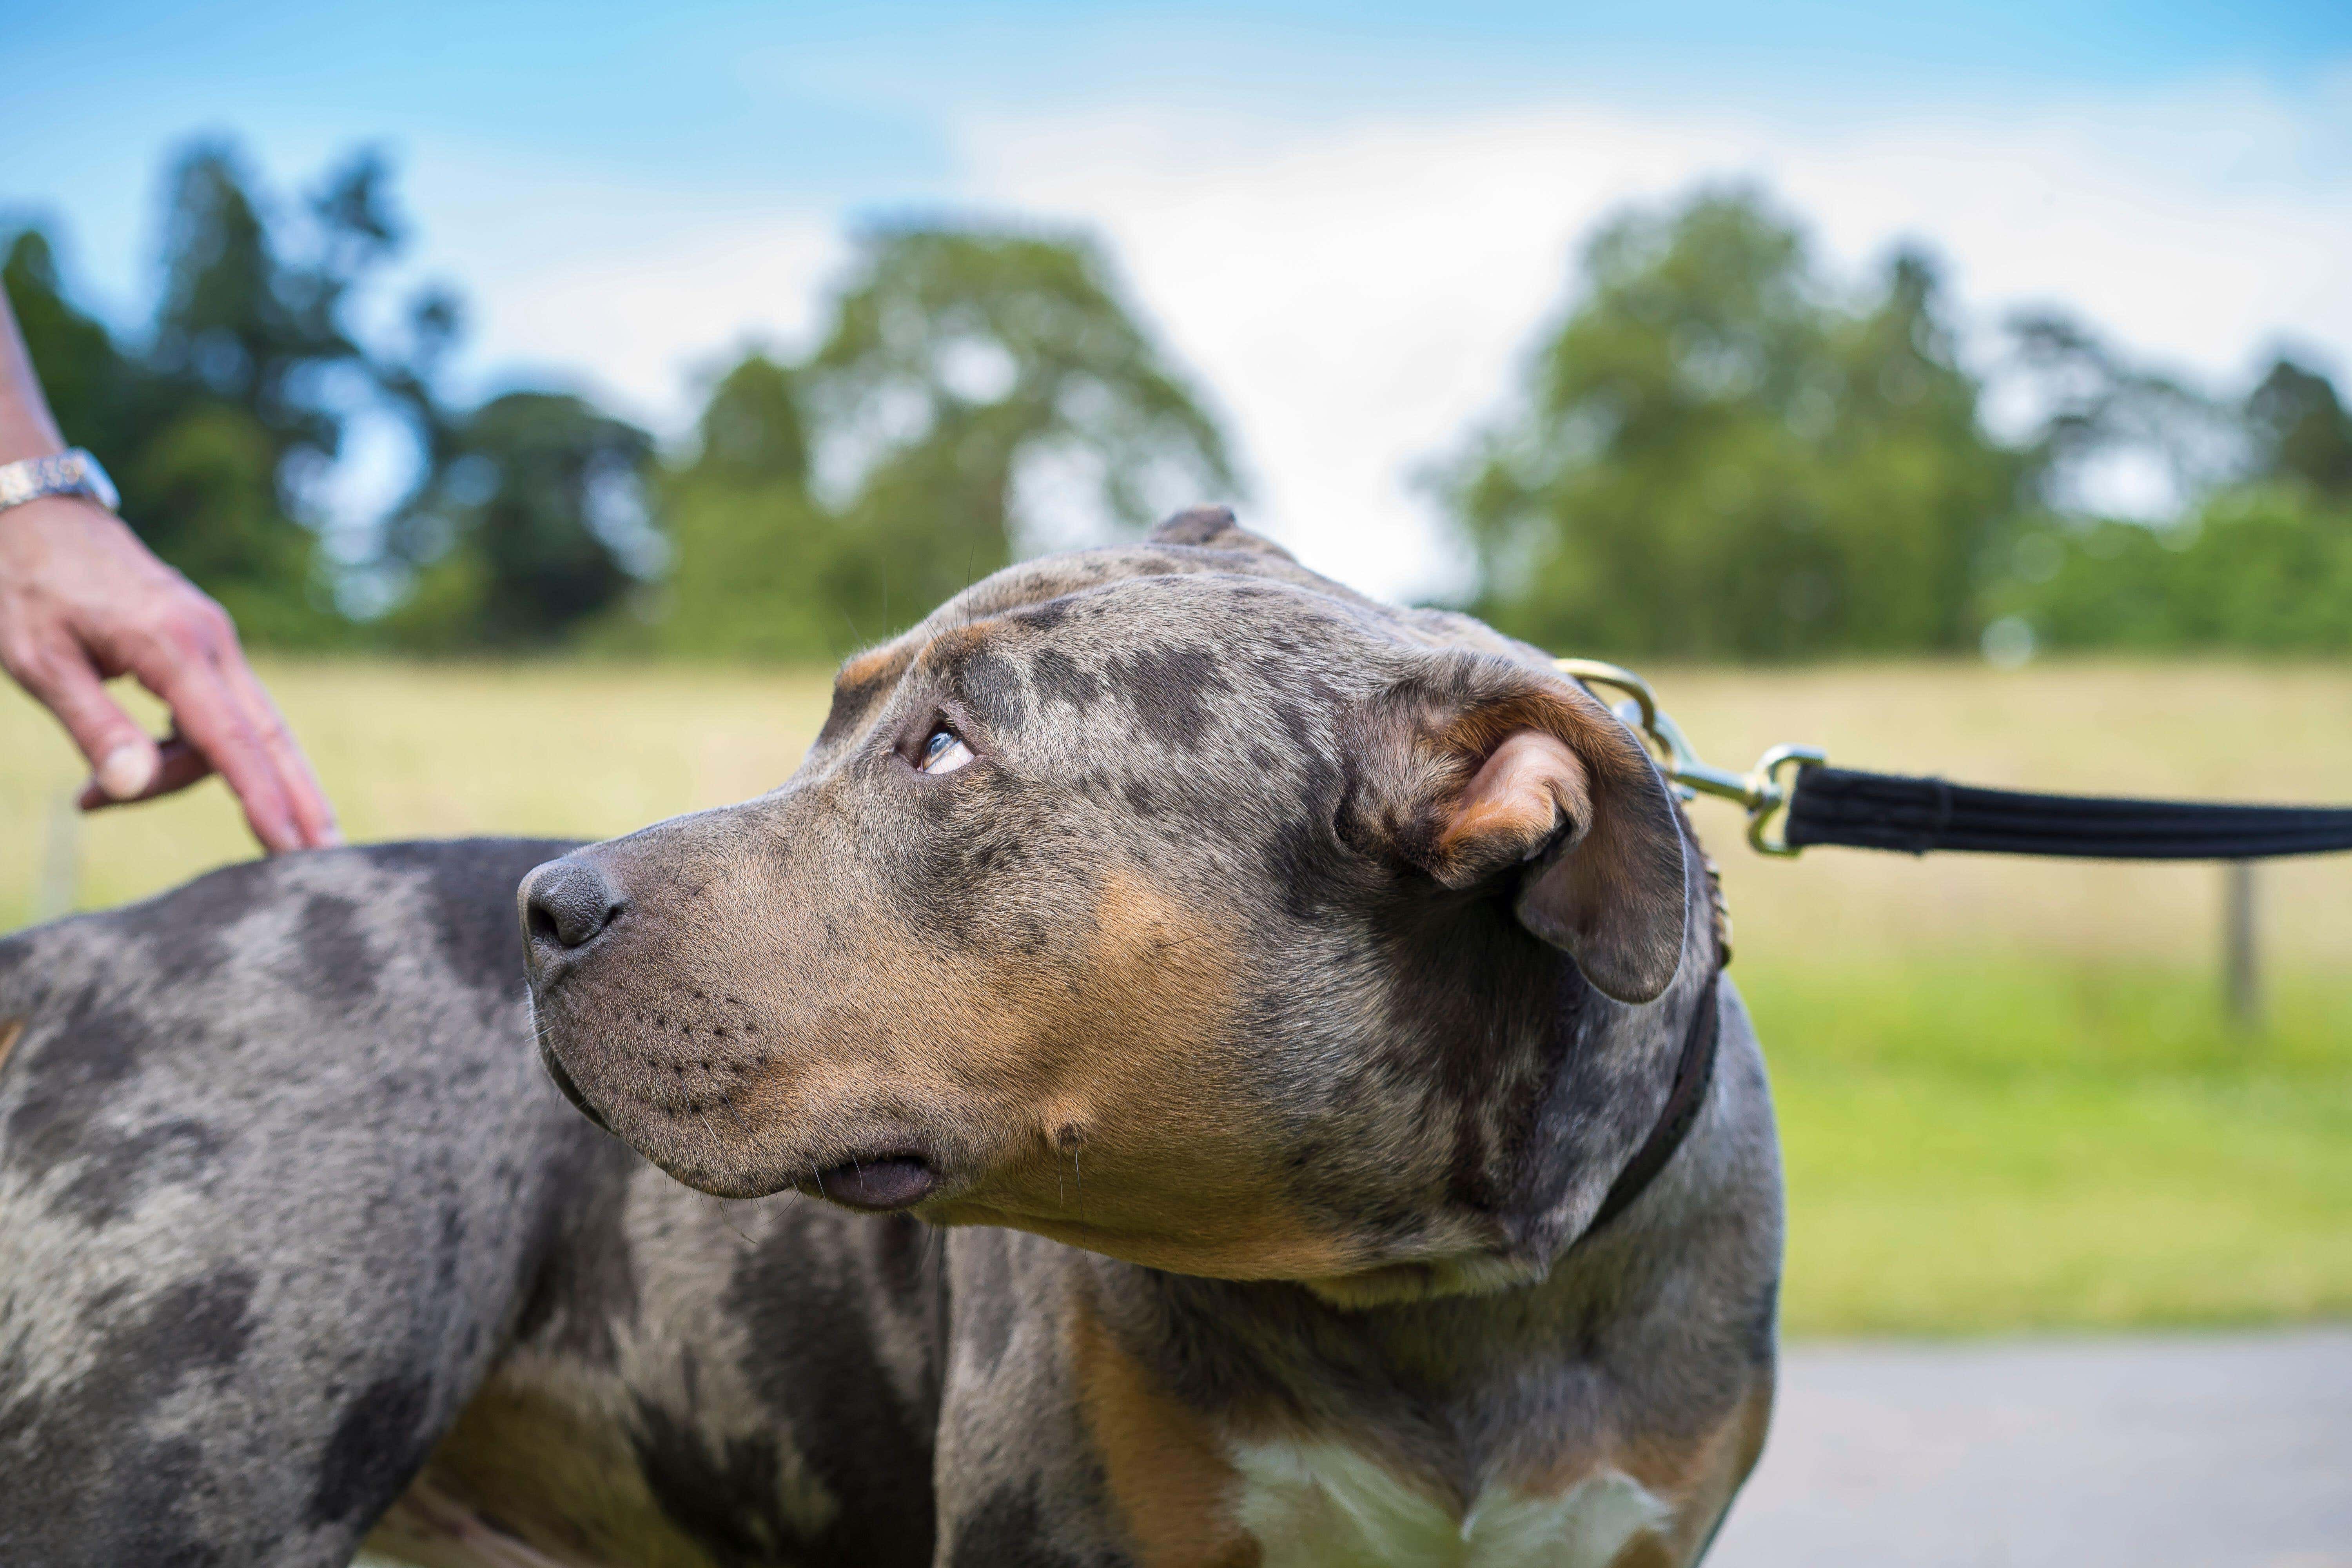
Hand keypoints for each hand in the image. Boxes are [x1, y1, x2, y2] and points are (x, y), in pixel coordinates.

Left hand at [0, 493, 339, 852]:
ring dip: (180, 777)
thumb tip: (128, 789)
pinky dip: (182, 752)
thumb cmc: (28, 586)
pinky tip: (126, 766)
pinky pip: (214, 715)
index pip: (229, 740)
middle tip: (329, 856)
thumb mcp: (39, 662)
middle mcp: (212, 643)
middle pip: (272, 737)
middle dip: (301, 799)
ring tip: (93, 801)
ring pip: (233, 732)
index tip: (290, 850)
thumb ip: (92, 726)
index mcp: (174, 647)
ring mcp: (215, 642)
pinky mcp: (204, 646)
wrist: (35, 514)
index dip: (262, 799)